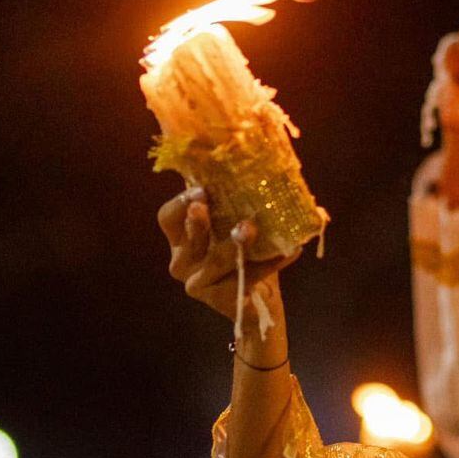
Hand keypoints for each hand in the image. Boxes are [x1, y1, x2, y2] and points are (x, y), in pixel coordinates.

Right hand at [158, 187, 299, 323]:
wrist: (260, 298)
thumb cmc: (244, 252)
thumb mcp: (232, 222)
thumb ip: (228, 197)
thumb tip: (237, 156)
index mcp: (180, 238)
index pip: (168, 218)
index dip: (181, 203)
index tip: (202, 190)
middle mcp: (182, 262)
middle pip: (190, 239)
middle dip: (202, 224)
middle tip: (211, 205)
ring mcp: (198, 284)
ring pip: (216, 261)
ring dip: (237, 243)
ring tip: (252, 228)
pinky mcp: (220, 301)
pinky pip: (244, 278)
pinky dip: (269, 264)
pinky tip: (289, 251)